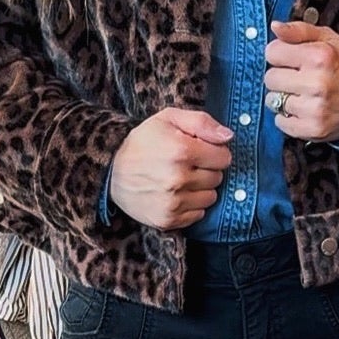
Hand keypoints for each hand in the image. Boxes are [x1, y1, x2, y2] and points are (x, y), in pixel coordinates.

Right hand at [109, 107, 233, 230]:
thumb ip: (202, 122)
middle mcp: (179, 179)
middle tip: (188, 164)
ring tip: (181, 179)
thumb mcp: (168, 118)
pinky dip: (191, 205)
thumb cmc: (142, 142)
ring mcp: (173, 202)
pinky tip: (176, 194)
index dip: (215, 152)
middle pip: (218, 178)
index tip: (201, 150)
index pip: (224, 157)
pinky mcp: (168, 220)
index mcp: (181, 150)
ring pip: (211, 197)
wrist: (110, 171)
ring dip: (201, 189)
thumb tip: (228, 136)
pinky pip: (198, 215)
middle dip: (207, 169)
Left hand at [265, 20, 338, 143]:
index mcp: (320, 57)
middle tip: (299, 78)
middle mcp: (317, 83)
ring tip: (303, 94)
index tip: (293, 59)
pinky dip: (288, 117)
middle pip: (270, 78)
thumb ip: (299, 30)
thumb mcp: (327, 39)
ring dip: (284, 97)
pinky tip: (303, 109)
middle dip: (281, 76)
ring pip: (273, 100)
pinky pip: (280, 122)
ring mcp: (315, 109)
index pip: (272, 52)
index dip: (280, 54)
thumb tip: (274, 26)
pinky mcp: (313, 129)